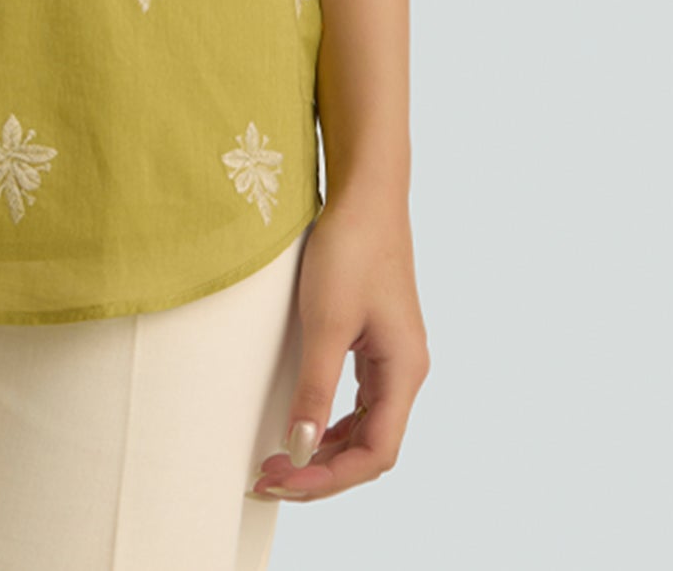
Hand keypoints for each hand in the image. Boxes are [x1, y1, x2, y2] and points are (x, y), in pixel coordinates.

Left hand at [247, 190, 429, 503]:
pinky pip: (358, 400)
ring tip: (277, 458)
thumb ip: (314, 389)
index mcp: (404, 372)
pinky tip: (301, 424)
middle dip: (321, 469)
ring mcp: (393, 356)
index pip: (375, 453)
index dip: (328, 476)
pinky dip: (330, 421)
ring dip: (324, 448)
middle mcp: (406, 371)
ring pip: (364, 427)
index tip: (280, 479)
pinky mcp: (376, 340)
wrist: (364, 192)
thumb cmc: (349, 248)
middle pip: (371, 447)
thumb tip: (299, 449)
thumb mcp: (325, 322)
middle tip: (267, 476)